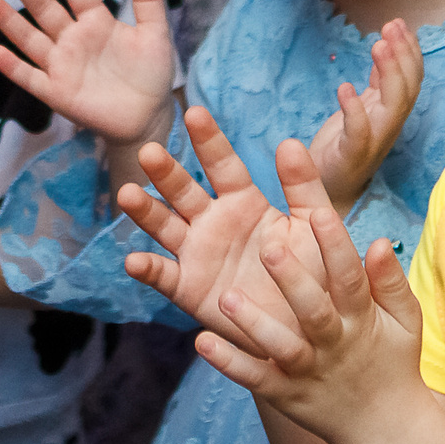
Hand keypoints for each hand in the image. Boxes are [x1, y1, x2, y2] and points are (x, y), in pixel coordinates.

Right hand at [0, 0, 175, 146]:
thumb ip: (148, 0)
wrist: (148, 117)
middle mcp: (73, 39)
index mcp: (96, 21)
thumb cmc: (151, 73)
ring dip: (8, 20)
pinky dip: (12, 67)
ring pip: (29, 38)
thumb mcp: (155, 33)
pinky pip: (30, 78)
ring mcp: (62, 65)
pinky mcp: (56, 92)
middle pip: (44, 9)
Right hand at [118, 107, 331, 347]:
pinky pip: (165, 276)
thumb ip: (304, 185)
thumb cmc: (316, 272)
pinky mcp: (190, 289)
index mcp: (243, 202)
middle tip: (150, 152)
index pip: (222, 164)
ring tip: (128, 194)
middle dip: (166, 172)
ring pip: (165, 226)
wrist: (312, 330)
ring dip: (145, 211)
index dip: (208, 140)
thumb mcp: (314, 225)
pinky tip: (133, 260)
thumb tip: (289, 141)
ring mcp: (198, 254)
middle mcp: (214, 222)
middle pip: (183, 191)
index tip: (194, 112)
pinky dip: (148, 269)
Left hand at [193, 195, 426, 443]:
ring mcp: (308, 372)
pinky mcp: (285, 395)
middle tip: (268, 248)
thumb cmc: (390, 359)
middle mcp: (333, 344)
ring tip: (226, 297)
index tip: (320, 213)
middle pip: (313, 311)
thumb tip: (380, 242)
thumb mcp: (403, 320)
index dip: (336, 246)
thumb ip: (390, 281)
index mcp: (361, 319)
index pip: (349, 279)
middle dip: (293, 281)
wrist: (385, 429)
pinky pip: (256, 379)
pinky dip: (230, 363)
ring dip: (253, 324)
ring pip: (281, 347)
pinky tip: (203, 342)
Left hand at [306, 19, 421, 215]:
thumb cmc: (344, 145)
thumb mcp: (362, 106)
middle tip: (391, 27)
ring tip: (377, 46)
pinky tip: (345, 87)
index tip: (400, 23)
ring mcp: (373, 142)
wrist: (326, 189)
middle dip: (402, 56)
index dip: (410, 51)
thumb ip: (376, 81)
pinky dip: (355, 109)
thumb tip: (386, 45)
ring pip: (392, 107)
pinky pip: (359, 133)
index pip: (411, 79)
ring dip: (388, 74)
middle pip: (406, 89)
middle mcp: (388, 126)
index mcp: (390, 112)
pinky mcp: (351, 156)